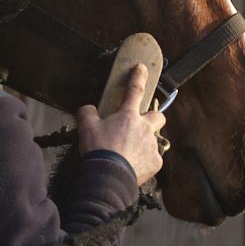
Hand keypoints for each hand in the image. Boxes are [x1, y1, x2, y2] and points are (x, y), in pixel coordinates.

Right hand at [75, 60, 166, 184]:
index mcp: (128, 116)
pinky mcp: (155, 162)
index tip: (142, 68)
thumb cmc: (99, 151)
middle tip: (140, 124)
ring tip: (130, 151)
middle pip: (158, 116)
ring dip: (145, 142)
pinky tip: (133, 164)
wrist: (108, 176)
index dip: (139, 77)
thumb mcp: (86, 127)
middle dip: (152, 117)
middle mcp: (145, 128)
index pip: (135, 90)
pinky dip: (144, 160)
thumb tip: (88, 109)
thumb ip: (87, 113)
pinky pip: (153, 157)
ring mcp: (152, 145)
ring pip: (155, 139)